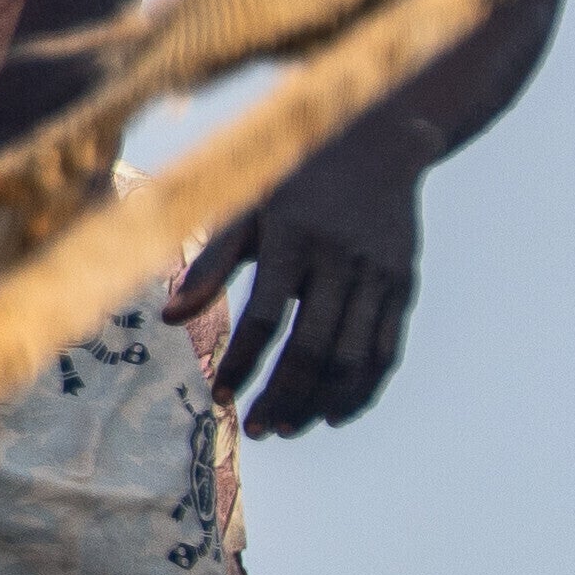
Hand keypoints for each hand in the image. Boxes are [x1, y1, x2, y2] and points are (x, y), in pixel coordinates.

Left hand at [178, 145, 418, 433]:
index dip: (242, 363)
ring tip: (290, 428)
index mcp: (294, 240)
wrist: (374, 144)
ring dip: (323, 401)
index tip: (220, 398)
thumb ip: (210, 263)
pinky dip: (365, 388)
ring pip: (355, 357)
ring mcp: (379, 276)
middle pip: (313, 347)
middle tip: (258, 431)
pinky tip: (337, 413)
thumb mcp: (245, 208)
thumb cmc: (291, 180)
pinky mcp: (404, 285)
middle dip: (283, 395)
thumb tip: (170, 319)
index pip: (265, 318)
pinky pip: (388, 349)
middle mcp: (341, 261)